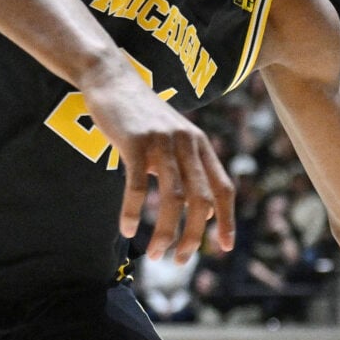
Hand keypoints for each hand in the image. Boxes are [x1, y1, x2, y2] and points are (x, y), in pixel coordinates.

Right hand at [91, 61, 233, 262]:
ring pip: (172, 198)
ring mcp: (162, 141)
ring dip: (165, 232)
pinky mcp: (134, 141)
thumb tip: (206, 213)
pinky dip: (132, 211)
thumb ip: (191, 172)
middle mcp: (187, 143)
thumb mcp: (175, 140)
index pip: (224, 189)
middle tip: (179, 261)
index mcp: (201, 146)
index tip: (225, 248)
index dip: (227, 220)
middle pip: (201, 200)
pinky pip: (136, 185)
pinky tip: (126, 230)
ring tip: (156, 253)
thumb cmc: (143, 117)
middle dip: (193, 236)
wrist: (112, 78)